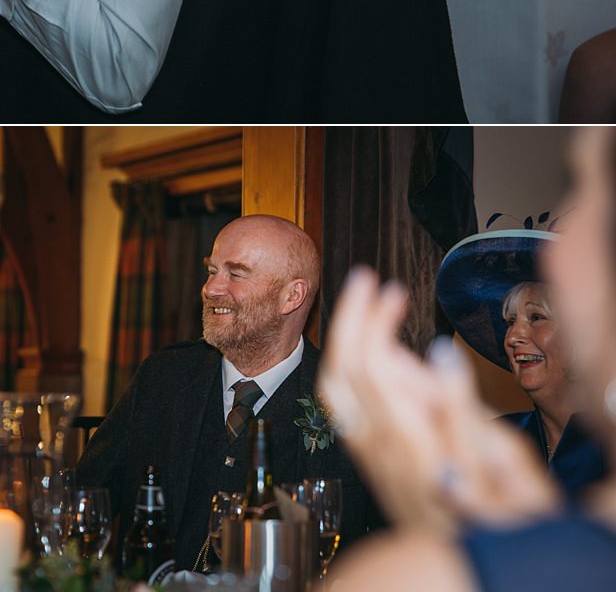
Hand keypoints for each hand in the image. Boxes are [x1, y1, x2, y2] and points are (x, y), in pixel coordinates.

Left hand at [320, 269, 557, 534]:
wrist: (474, 578)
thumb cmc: (502, 529)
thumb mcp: (507, 470)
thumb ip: (466, 409)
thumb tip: (439, 351)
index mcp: (409, 441)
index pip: (369, 364)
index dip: (372, 319)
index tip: (390, 288)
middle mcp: (379, 448)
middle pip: (340, 370)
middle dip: (347, 318)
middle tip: (364, 280)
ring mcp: (371, 458)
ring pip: (334, 390)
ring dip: (344, 341)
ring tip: (369, 309)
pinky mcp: (374, 467)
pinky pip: (345, 410)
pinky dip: (349, 370)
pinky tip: (375, 358)